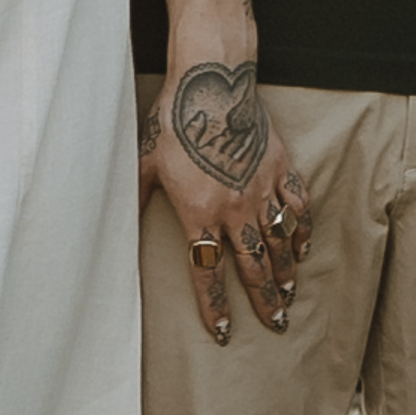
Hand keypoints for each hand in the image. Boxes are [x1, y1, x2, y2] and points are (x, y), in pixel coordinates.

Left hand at [148, 43, 304, 340]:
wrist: (211, 84)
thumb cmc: (172, 121)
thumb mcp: (144, 163)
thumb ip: (136, 198)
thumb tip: (113, 223)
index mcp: (199, 213)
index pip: (208, 272)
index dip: (214, 305)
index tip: (222, 331)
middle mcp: (235, 209)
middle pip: (252, 266)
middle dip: (263, 300)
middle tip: (275, 325)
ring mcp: (261, 189)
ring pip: (279, 243)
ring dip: (285, 273)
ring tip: (289, 296)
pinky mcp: (280, 169)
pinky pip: (297, 207)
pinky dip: (302, 231)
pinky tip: (302, 249)